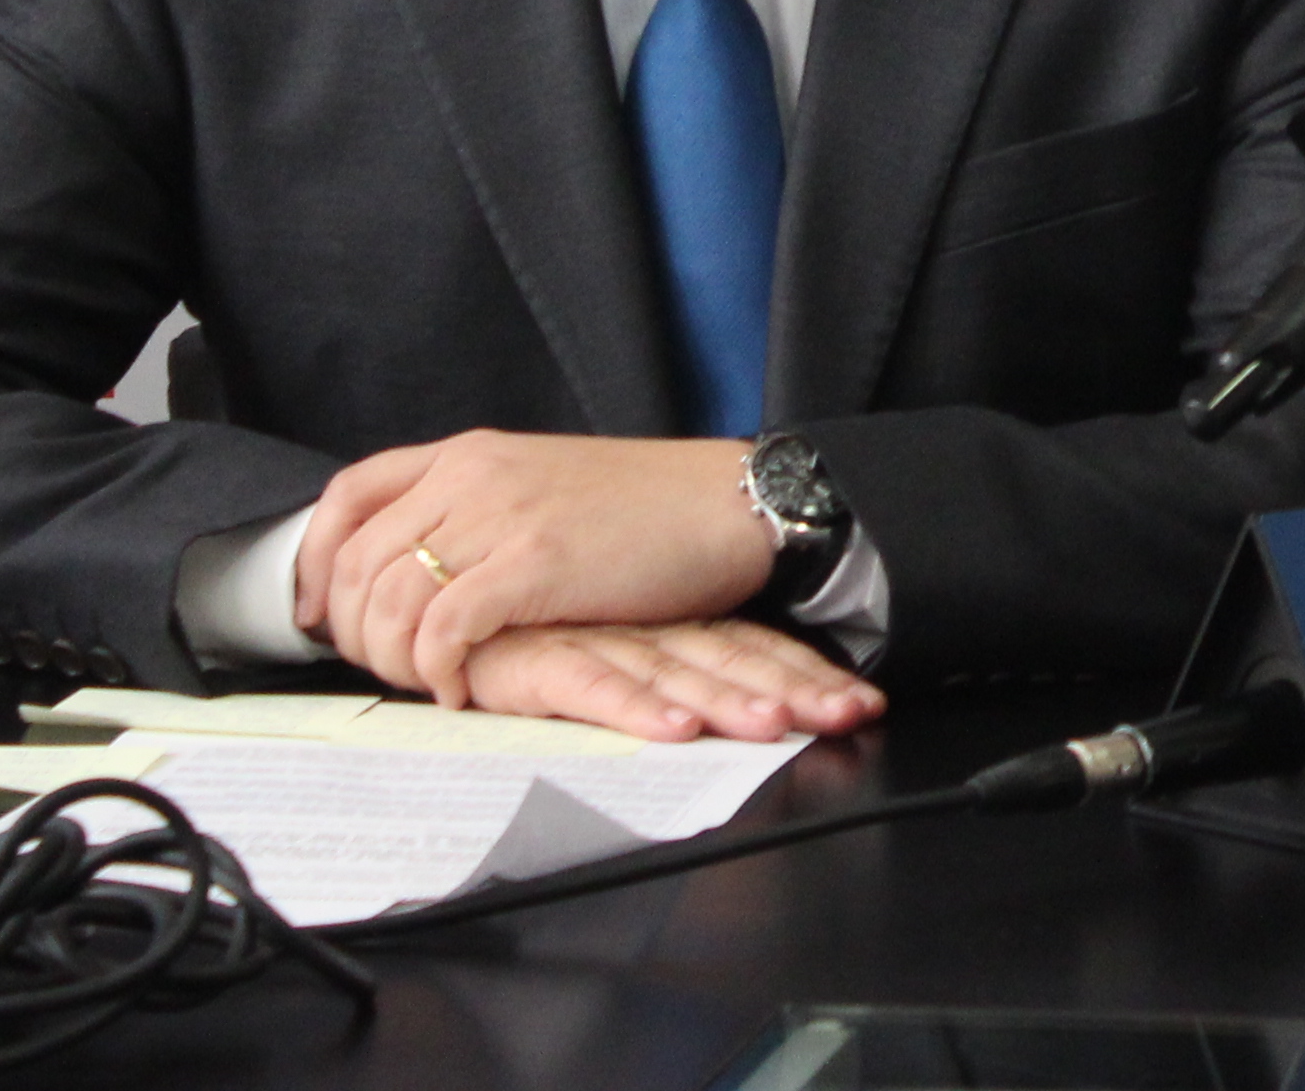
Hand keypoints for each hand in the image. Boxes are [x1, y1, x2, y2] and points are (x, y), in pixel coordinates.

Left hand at [291, 430, 779, 699]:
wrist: (726, 503)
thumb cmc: (647, 508)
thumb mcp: (541, 486)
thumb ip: (477, 511)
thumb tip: (420, 568)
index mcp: (469, 454)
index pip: (348, 496)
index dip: (314, 561)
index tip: (317, 613)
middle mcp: (470, 477)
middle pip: (353, 560)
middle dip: (349, 630)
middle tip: (382, 669)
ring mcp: (499, 518)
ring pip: (387, 600)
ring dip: (391, 659)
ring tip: (427, 683)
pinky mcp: (532, 565)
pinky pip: (442, 630)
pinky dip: (437, 671)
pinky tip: (460, 690)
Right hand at [450, 618, 883, 744]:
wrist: (447, 577)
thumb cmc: (523, 614)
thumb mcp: (604, 637)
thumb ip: (648, 664)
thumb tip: (712, 696)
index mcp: (663, 621)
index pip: (747, 647)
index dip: (803, 675)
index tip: (858, 704)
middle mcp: (640, 629)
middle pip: (730, 662)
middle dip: (794, 692)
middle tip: (850, 716)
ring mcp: (594, 640)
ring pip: (678, 673)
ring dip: (733, 702)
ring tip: (779, 725)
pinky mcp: (541, 657)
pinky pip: (593, 686)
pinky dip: (637, 708)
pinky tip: (676, 728)